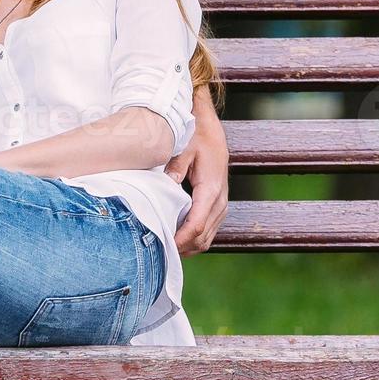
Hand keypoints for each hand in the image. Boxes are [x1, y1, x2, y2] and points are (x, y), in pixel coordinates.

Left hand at [165, 98, 228, 256]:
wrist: (210, 127)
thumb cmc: (195, 136)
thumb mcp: (183, 148)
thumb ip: (175, 168)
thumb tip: (165, 187)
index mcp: (210, 188)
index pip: (196, 225)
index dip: (180, 240)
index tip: (162, 246)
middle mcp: (219, 200)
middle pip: (203, 237)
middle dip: (182, 248)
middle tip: (158, 252)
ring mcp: (220, 204)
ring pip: (207, 237)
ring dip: (188, 246)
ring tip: (164, 248)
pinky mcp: (217, 205)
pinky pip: (208, 229)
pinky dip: (193, 238)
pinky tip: (176, 237)